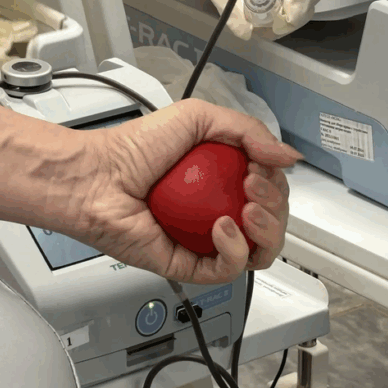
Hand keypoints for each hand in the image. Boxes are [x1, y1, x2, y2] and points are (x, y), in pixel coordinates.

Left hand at [71, 99, 301, 284]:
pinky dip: (235, 250)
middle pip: (272, 221)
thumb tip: (288, 156)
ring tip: (247, 209)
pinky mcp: (189, 263)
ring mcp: (204, 239)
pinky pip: (227, 270)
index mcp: (223, 180)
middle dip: (276, 205)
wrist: (98, 178)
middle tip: (251, 185)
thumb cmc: (135, 148)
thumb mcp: (198, 118)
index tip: (258, 166)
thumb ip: (248, 130)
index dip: (276, 181)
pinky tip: (222, 227)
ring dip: (267, 230)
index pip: (271, 189)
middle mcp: (218, 210)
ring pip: (259, 251)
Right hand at [199, 0, 356, 39]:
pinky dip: (279, 19)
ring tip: (296, 11)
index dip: (224, 2)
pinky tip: (297, 8)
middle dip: (250, 18)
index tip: (246, 28)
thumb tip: (284, 23)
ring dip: (269, 22)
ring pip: (246, 12)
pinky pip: (263, 15)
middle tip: (275, 25)